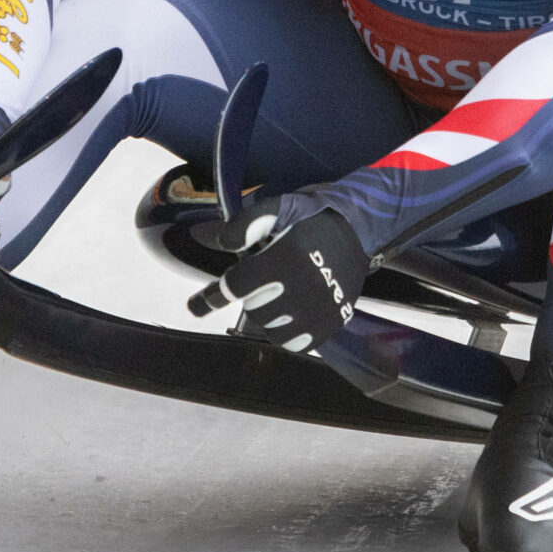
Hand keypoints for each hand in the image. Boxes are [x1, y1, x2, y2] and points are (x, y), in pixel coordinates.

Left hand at [187, 201, 367, 353]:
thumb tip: (221, 243)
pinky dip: (288, 333)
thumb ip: (245, 223)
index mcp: (287, 256)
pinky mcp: (332, 323)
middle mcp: (304, 285)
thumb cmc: (309, 220)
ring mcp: (320, 308)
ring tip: (278, 298)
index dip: (213, 295)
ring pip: (273, 330)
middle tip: (264, 282)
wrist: (357, 230)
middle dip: (253, 295)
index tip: (195, 306)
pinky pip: (297, 343)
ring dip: (268, 316)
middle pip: (254, 309)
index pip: (237, 286)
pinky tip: (291, 315)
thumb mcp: (277, 208)